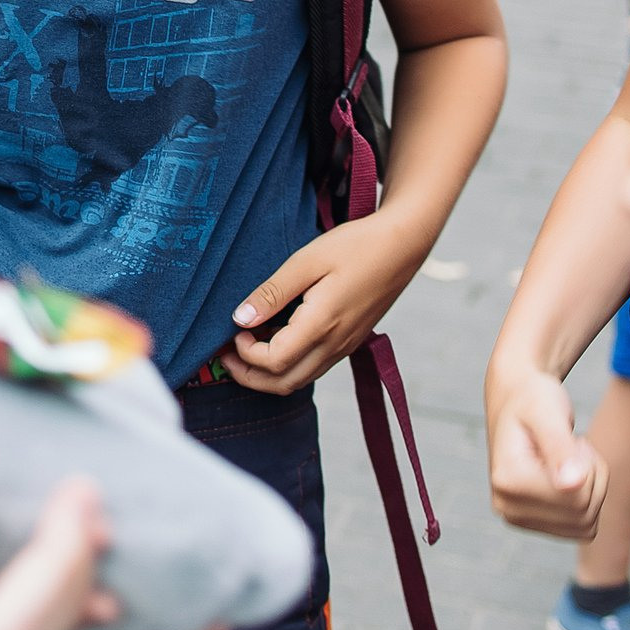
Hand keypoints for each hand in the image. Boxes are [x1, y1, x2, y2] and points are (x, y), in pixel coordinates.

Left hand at [223, 216, 426, 394]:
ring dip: (268, 374)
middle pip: (284, 384)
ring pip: (300, 380)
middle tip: (226, 354)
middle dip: (249, 376)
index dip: (245, 354)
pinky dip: (289, 364)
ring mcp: (345, 346)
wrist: (402, 245)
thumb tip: (240, 319)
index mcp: (322, 325)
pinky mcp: (350, 341)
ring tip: (245, 348)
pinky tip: (276, 338)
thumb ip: (272, 293)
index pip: (274, 362)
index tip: (234, 330)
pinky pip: (314, 367)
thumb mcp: (307, 261)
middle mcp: (335, 344)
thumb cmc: (355, 246)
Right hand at [484, 365, 606, 538]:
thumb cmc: (534, 400)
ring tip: (569, 457)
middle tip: (573, 446)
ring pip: (586, 525)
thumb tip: (572, 485)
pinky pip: (581, 529)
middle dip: (592, 477)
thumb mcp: (547, 412)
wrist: (518, 400)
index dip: (587, 465)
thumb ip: (559, 447)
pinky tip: (568, 475)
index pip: (577, 497)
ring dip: (591, 488)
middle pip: (583, 514)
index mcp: (507, 480)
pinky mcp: (532, 524)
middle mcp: (506, 506)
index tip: (570, 438)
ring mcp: (517, 518)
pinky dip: (587, 501)